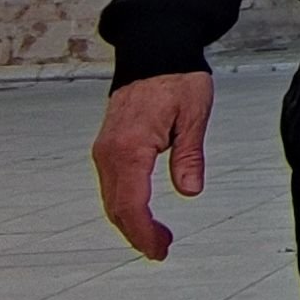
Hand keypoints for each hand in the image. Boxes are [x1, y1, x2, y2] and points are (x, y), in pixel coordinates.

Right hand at [92, 71, 213, 258]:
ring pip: (111, 198)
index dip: (144, 232)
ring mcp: (105, 148)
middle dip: (138, 233)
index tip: (159, 249)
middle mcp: (110, 151)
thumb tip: (189, 191)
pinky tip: (142, 210)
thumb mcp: (194, 115)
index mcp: (131, 147)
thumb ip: (189, 156)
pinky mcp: (107, 145)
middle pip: (117, 207)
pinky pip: (111, 184)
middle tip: (162, 249)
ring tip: (157, 235)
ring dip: (131, 221)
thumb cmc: (175, 77)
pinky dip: (125, 203)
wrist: (153, 50)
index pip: (132, 204)